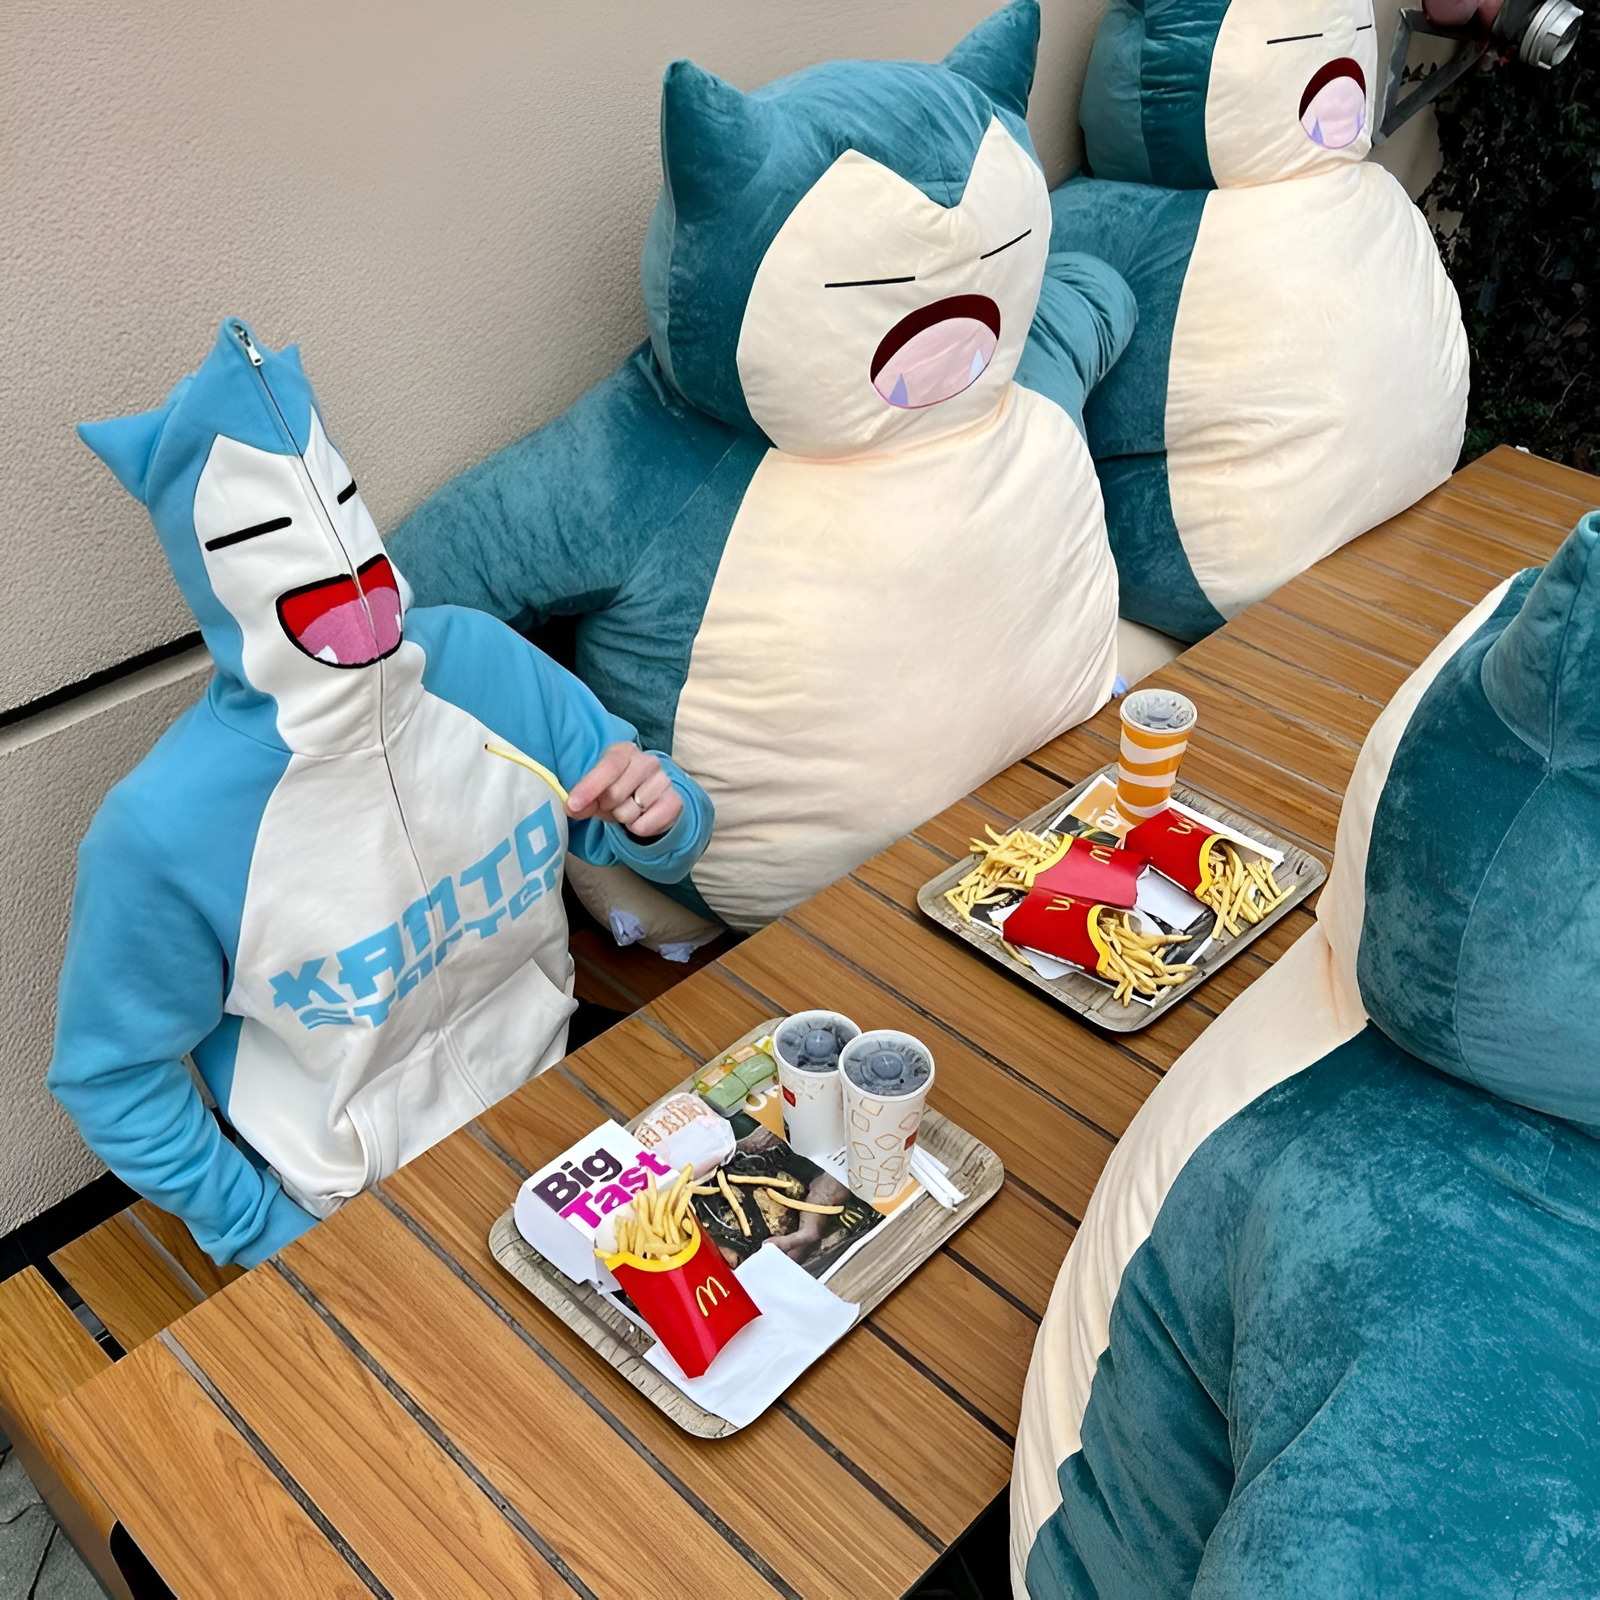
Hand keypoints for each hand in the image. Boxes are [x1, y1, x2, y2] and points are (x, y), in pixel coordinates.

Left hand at [566, 743, 681, 837]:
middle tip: (609, 806)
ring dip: (621, 818)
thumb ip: (581, 800)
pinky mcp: (674, 802)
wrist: (651, 802)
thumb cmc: (617, 791)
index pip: (609, 767)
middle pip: (614, 794)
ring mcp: (664, 781)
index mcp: (624, 751)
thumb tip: (572, 807)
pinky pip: (644, 825)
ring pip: (628, 812)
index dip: (590, 786)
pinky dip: (636, 828)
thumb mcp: (595, 791)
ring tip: (626, 810)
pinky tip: (640, 818)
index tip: (573, 804)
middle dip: (605, 807)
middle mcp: (647, 761)